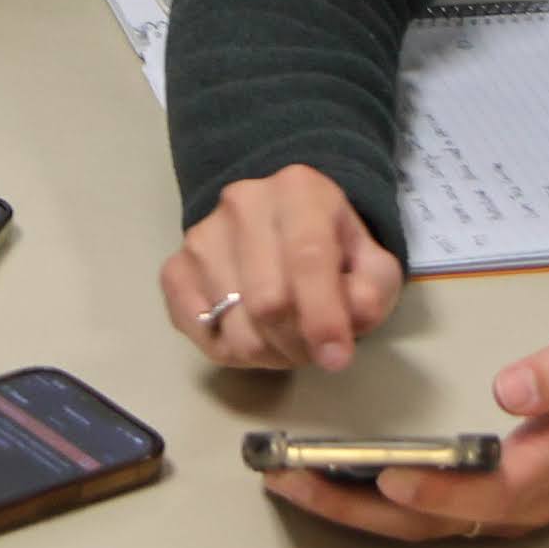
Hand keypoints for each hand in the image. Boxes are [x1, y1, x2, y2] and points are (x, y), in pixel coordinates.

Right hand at [163, 164, 403, 372]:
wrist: (285, 225)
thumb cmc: (334, 250)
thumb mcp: (373, 265)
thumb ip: (372, 289)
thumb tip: (350, 316)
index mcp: (299, 190)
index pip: (308, 258)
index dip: (323, 316)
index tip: (337, 357)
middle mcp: (243, 203)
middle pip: (267, 301)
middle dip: (297, 343)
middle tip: (313, 349)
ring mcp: (202, 235)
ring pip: (233, 325)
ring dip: (267, 353)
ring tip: (286, 342)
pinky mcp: (175, 267)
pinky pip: (196, 328)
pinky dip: (227, 350)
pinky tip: (251, 335)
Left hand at [265, 323, 548, 546]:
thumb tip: (511, 388)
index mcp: (546, 474)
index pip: (483, 492)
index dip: (435, 489)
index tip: (386, 474)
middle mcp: (517, 507)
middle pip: (427, 522)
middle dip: (354, 506)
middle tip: (289, 478)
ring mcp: (500, 513)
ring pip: (417, 526)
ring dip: (350, 510)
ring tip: (287, 480)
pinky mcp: (487, 506)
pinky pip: (421, 517)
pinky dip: (370, 506)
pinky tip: (331, 483)